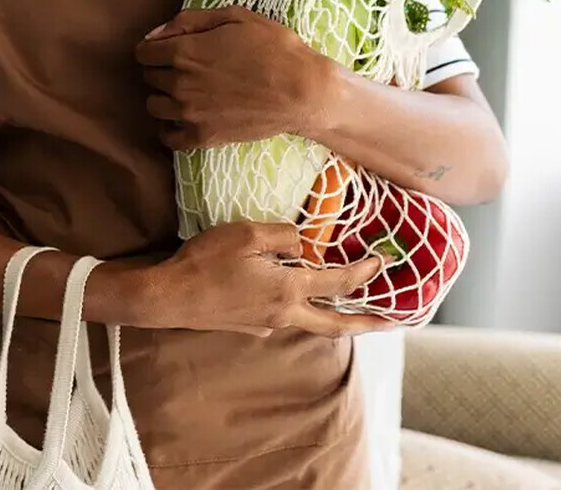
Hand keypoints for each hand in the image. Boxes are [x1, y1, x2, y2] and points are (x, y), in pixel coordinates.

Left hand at [135, 6, 333, 149]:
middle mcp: (180, 83)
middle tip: (184, 69)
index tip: (166, 50)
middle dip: (161, 70)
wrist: (302, 91)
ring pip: (153, 106)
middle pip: (148, 78)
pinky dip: (169, 129)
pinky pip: (168, 138)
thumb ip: (189, 20)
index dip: (153, 49)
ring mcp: (190, 113)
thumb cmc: (274, 48)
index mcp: (184, 51)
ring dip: (163, 97)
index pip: (143, 52)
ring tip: (184, 93)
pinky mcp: (203, 137)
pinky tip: (182, 120)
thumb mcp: (235, 17)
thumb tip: (154, 33)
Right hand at [148, 222, 392, 337]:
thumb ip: (282, 236)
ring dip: (334, 316)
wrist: (169, 298)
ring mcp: (266, 324)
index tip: (382, 263)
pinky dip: (300, 308)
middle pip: (335, 324)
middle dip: (366, 323)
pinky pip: (284, 316)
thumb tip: (302, 243)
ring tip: (348, 307)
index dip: (363, 272)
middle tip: (391, 322)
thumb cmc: (206, 262)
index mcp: (288, 290)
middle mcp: (283, 314)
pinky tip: (292, 294)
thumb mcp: (247, 234)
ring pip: (309, 321)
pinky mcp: (249, 326)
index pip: (338, 283)